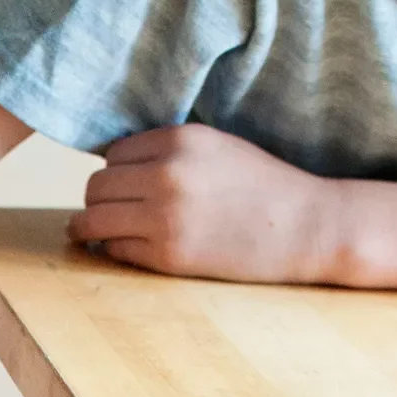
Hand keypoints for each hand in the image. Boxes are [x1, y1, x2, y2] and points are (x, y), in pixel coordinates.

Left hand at [68, 124, 345, 285]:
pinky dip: (115, 250)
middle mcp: (166, 175)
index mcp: (179, 140)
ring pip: (93, 220)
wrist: (305, 227)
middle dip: (99, 200)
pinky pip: (114, 250)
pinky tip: (129, 249)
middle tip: (108, 211)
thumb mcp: (216, 147)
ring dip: (90, 228)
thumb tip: (109, 163)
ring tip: (93, 233)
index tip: (125, 185)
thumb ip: (167, 150)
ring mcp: (164, 218)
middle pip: (95, 187)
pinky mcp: (167, 256)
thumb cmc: (261, 186)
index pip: (113, 154)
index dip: (116, 171)